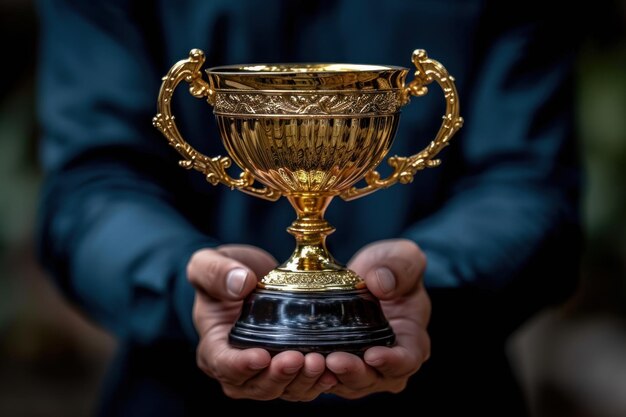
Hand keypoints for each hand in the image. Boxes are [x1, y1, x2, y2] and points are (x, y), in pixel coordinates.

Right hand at [188, 244, 337, 400]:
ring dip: (301, 381)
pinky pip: (301, 384)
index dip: (241, 365)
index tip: (261, 356)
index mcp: (213, 346)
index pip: (222, 364)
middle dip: (277, 376)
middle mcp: (237, 367)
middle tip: (297, 358)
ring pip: (281, 389)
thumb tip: (241, 283)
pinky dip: (316, 381)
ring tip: (318, 362)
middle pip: (255, 386)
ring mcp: (264, 372)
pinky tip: (331, 370)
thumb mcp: (208, 263)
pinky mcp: (287, 368)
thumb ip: (216, 272)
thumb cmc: (222, 272)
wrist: (248, 276)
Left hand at [325, 239, 430, 398]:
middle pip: (373, 378)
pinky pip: (325, 376)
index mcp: (412, 340)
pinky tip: (299, 361)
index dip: (392, 362)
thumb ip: (400, 267)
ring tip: (314, 362)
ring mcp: (361, 367)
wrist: (365, 275)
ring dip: (330, 377)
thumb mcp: (403, 257)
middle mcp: (388, 362)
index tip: (374, 355)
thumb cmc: (391, 268)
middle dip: (354, 373)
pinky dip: (313, 373)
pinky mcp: (336, 365)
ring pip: (347, 383)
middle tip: (335, 361)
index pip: (407, 360)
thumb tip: (380, 284)